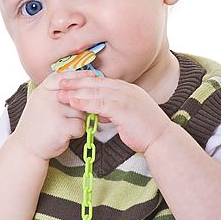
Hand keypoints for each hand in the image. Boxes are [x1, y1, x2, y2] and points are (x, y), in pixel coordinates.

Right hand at [11, 71, 95, 160]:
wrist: (26, 147)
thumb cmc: (39, 123)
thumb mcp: (42, 100)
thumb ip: (59, 90)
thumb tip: (83, 79)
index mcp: (43, 89)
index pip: (65, 77)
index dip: (80, 76)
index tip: (91, 76)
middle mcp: (48, 97)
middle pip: (78, 95)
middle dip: (79, 106)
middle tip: (66, 115)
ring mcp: (54, 111)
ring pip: (82, 111)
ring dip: (78, 120)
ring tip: (63, 125)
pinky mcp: (62, 126)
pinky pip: (81, 125)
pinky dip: (77, 132)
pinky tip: (65, 134)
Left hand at [57, 75, 171, 152]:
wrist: (161, 139)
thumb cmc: (145, 130)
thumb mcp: (127, 116)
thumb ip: (113, 111)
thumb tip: (100, 112)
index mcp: (127, 89)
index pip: (101, 82)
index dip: (84, 81)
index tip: (69, 81)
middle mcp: (125, 90)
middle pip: (96, 83)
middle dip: (76, 82)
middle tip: (59, 81)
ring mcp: (125, 97)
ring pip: (95, 92)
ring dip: (76, 91)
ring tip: (60, 93)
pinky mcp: (123, 108)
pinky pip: (100, 103)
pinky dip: (85, 102)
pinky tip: (73, 102)